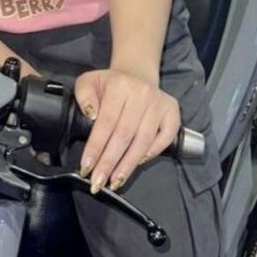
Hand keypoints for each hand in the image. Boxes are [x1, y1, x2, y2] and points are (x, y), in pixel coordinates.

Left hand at [74, 67, 180, 193]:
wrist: (136, 74)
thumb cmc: (110, 84)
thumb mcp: (89, 82)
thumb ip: (84, 95)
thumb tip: (91, 115)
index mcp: (119, 85)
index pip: (106, 122)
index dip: (96, 147)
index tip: (86, 167)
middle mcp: (142, 94)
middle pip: (124, 135)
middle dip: (109, 163)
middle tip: (98, 183)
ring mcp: (159, 104)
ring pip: (143, 141)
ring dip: (128, 165)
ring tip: (115, 181)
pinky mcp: (172, 112)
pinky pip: (164, 139)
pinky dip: (151, 154)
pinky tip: (136, 164)